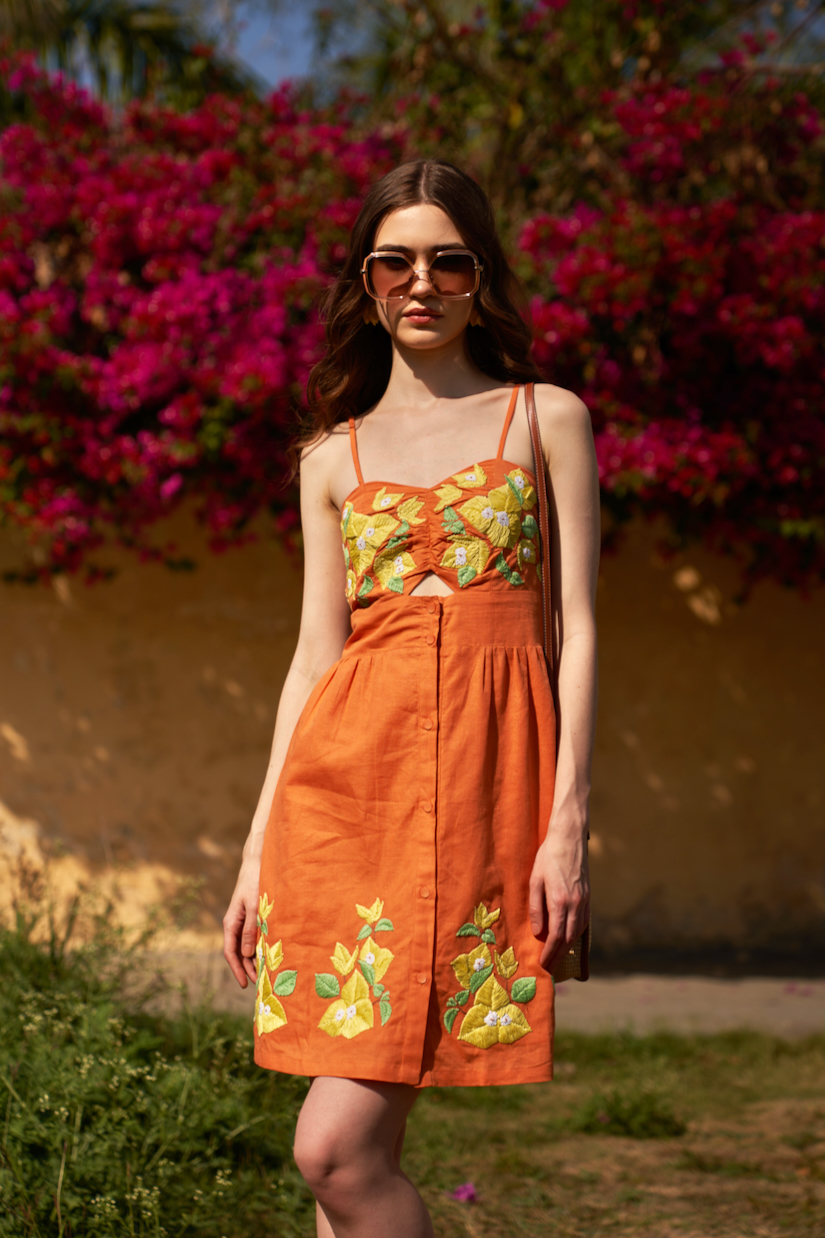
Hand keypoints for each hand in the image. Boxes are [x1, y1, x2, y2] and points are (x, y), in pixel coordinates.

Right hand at [223, 855, 261, 987]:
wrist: (257, 864)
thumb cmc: (255, 883)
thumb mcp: (254, 907)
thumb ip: (250, 929)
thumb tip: (245, 954)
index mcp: (230, 923)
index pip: (230, 952)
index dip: (237, 969)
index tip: (244, 984)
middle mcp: (234, 924)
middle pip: (237, 952)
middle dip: (246, 968)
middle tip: (258, 983)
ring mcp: (242, 921)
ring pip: (245, 946)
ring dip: (252, 960)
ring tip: (263, 974)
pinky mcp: (251, 917)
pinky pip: (252, 937)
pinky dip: (257, 947)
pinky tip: (266, 955)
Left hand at [528, 830, 589, 973]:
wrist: (570, 838)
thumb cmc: (548, 856)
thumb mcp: (535, 880)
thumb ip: (536, 908)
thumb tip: (538, 932)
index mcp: (560, 901)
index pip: (556, 936)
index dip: (550, 953)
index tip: (543, 965)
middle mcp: (576, 904)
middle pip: (569, 939)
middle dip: (559, 956)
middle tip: (549, 968)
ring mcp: (585, 901)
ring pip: (578, 933)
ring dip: (569, 949)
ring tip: (559, 959)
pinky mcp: (589, 897)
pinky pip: (584, 923)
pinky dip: (578, 936)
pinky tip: (572, 942)